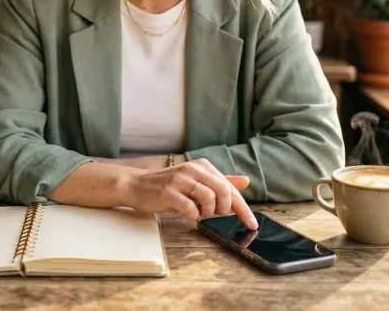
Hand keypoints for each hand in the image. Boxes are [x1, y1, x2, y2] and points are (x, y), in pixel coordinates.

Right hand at [122, 159, 257, 228]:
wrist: (136, 185)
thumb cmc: (168, 186)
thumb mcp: (196, 180)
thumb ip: (220, 181)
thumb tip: (245, 181)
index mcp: (203, 165)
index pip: (230, 187)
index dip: (243, 208)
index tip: (252, 223)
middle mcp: (193, 169)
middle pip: (223, 191)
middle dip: (224, 209)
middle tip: (216, 215)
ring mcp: (180, 180)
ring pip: (209, 199)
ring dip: (207, 213)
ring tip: (198, 212)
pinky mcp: (168, 192)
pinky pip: (190, 209)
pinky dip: (192, 216)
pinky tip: (186, 213)